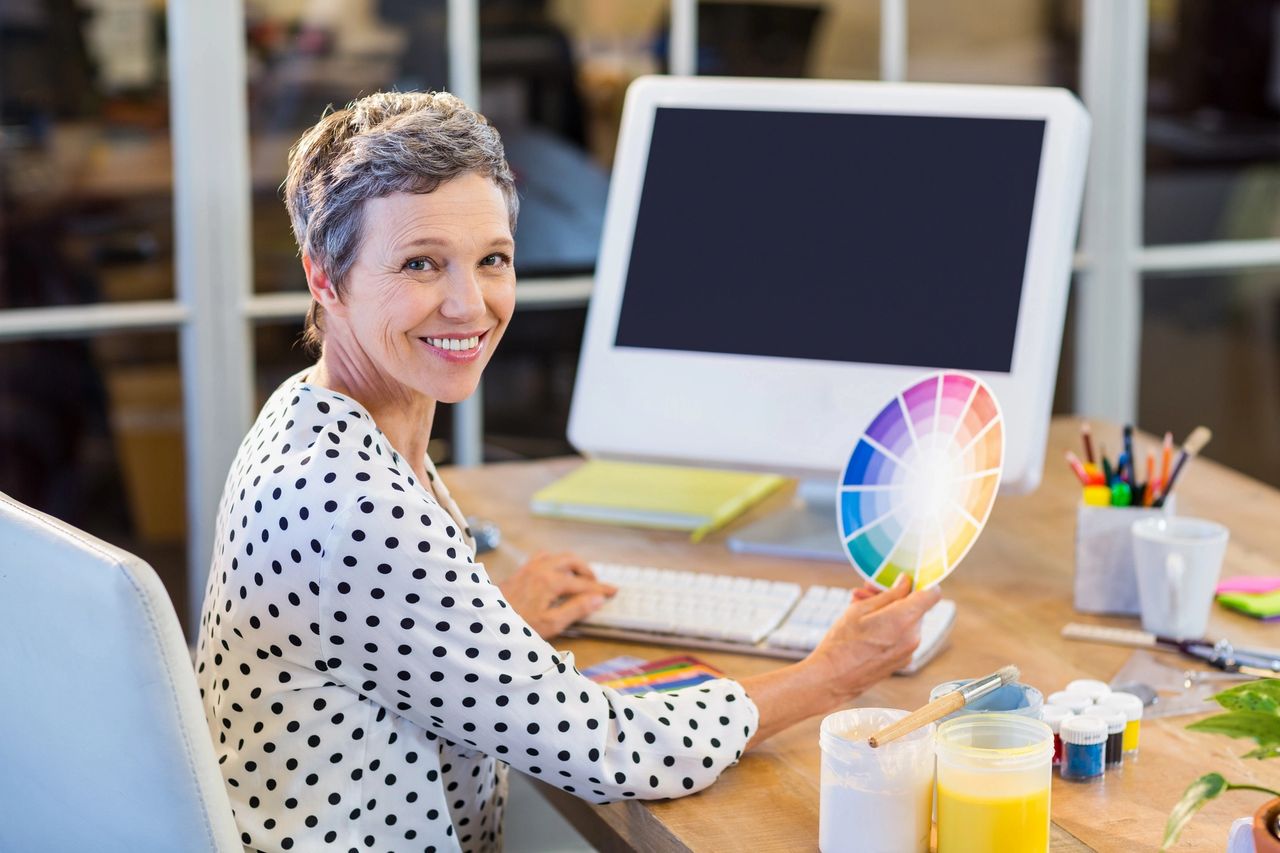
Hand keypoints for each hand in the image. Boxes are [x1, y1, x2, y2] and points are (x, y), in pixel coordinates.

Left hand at [498, 551, 615, 639]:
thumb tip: (598, 599)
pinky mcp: (519, 571)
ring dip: (571, 564)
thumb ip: (576, 609)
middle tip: (596, 585)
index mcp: (550, 581)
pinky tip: (554, 574)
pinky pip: (542, 557)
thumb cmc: (517, 627)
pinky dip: (554, 562)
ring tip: (578, 579)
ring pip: (557, 556)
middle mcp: (540, 569)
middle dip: (587, 571)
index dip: (600, 588)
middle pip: (572, 561)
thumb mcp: (551, 624)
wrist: (483, 624)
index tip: (613, 591)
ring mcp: (528, 568)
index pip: (583, 583)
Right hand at [808, 575, 942, 706]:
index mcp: (903, 620)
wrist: (832, 678)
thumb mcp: (860, 610)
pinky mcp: (902, 661)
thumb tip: (906, 582)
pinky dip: (888, 627)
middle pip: (914, 607)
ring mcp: (909, 651)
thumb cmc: (842, 643)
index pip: (931, 594)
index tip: (904, 579)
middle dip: (892, 596)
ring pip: (906, 621)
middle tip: (866, 590)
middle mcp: (912, 637)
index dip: (920, 582)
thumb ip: (889, 594)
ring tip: (859, 606)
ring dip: (887, 610)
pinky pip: (901, 636)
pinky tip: (865, 625)